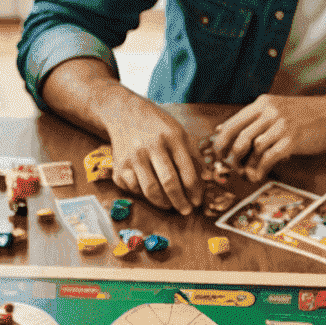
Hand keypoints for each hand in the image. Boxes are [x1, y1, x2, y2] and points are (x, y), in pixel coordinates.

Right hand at [97, 89, 202, 214]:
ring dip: (163, 203)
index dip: (194, 190)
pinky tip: (151, 192)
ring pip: (150, 191)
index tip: (197, 201)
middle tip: (185, 210)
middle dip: (180, 201)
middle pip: (169, 183)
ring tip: (169, 204)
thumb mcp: (179, 133)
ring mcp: (133, 158)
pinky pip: (134, 189)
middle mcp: (151, 147)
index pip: (187, 171)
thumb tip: (207, 179)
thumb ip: (194, 155)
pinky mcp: (119, 167)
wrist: (124, 114)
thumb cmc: (157, 126)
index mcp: (171, 138)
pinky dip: (144, 195)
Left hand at [209, 94, 325, 178]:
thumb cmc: (302, 116)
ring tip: (247, 174)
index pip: (232, 123)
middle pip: (239, 138)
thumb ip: (250, 119)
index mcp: (262, 103)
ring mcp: (281, 125)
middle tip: (232, 168)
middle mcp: (270, 112)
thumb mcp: (274, 110)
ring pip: (253, 149)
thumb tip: (220, 129)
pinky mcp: (292, 139)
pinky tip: (259, 176)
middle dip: (232, 157)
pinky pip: (268, 158)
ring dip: (247, 166)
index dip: (221, 142)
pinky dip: (260, 169)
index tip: (219, 156)